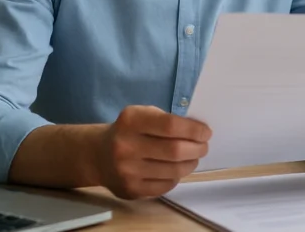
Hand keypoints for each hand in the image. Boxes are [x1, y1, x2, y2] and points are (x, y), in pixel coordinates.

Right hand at [96, 105, 210, 198]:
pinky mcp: (130, 190)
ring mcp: (127, 171)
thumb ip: (167, 120)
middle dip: (197, 148)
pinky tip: (176, 169)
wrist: (98, 155)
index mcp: (131, 121)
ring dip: (190, 163)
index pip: (171, 125)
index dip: (194, 130)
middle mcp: (126, 146)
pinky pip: (165, 185)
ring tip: (193, 157)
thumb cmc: (129, 131)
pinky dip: (176, 177)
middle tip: (203, 147)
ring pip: (174, 170)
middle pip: (175, 150)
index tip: (206, 132)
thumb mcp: (142, 115)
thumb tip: (198, 131)